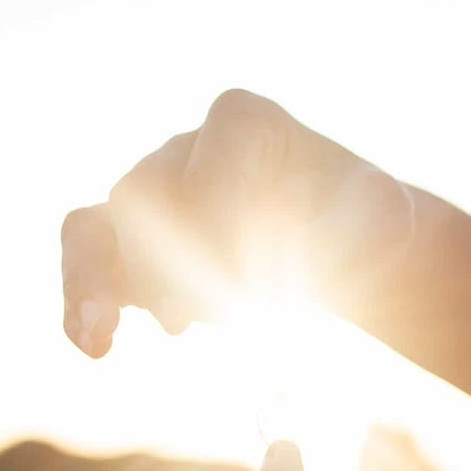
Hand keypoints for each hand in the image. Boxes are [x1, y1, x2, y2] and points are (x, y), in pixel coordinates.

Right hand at [61, 89, 416, 356]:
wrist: (331, 247)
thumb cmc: (358, 225)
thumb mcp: (386, 218)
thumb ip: (385, 216)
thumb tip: (389, 225)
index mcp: (245, 123)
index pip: (209, 162)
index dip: (224, 220)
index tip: (263, 280)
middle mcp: (184, 150)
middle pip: (147, 196)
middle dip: (175, 261)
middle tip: (228, 310)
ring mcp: (151, 197)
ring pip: (97, 227)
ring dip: (95, 283)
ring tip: (102, 335)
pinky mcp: (132, 246)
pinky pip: (86, 259)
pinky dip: (82, 303)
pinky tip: (95, 347)